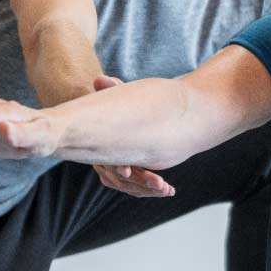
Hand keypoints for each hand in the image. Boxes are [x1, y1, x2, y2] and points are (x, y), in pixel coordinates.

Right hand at [88, 75, 174, 196]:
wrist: (129, 113)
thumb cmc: (121, 102)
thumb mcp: (118, 94)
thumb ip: (112, 88)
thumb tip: (100, 80)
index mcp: (101, 143)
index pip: (105, 161)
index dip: (116, 166)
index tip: (128, 171)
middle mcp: (105, 159)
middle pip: (119, 179)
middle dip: (139, 182)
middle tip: (159, 184)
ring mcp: (118, 167)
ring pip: (130, 186)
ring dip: (148, 189)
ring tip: (167, 190)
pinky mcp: (132, 172)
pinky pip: (139, 187)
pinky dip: (152, 189)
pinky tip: (169, 190)